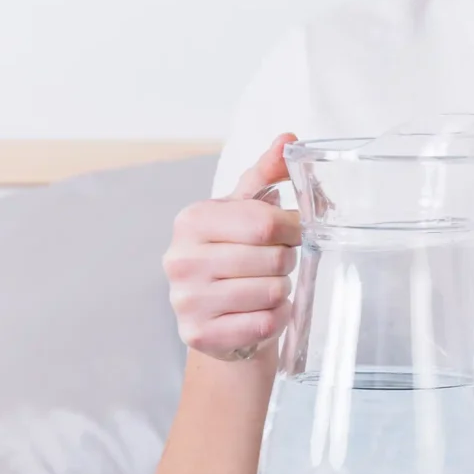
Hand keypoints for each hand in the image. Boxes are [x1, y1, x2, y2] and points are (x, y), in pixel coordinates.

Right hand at [163, 135, 300, 362]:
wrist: (219, 319)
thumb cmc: (235, 257)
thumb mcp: (245, 211)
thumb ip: (266, 173)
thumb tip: (288, 138)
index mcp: (191, 220)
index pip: (264, 222)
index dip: (292, 229)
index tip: (293, 233)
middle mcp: (180, 259)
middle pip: (272, 259)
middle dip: (286, 262)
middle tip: (276, 265)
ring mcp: (186, 301)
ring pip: (271, 293)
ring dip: (281, 291)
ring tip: (265, 288)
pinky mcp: (198, 335)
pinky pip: (264, 324)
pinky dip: (276, 319)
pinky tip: (262, 313)